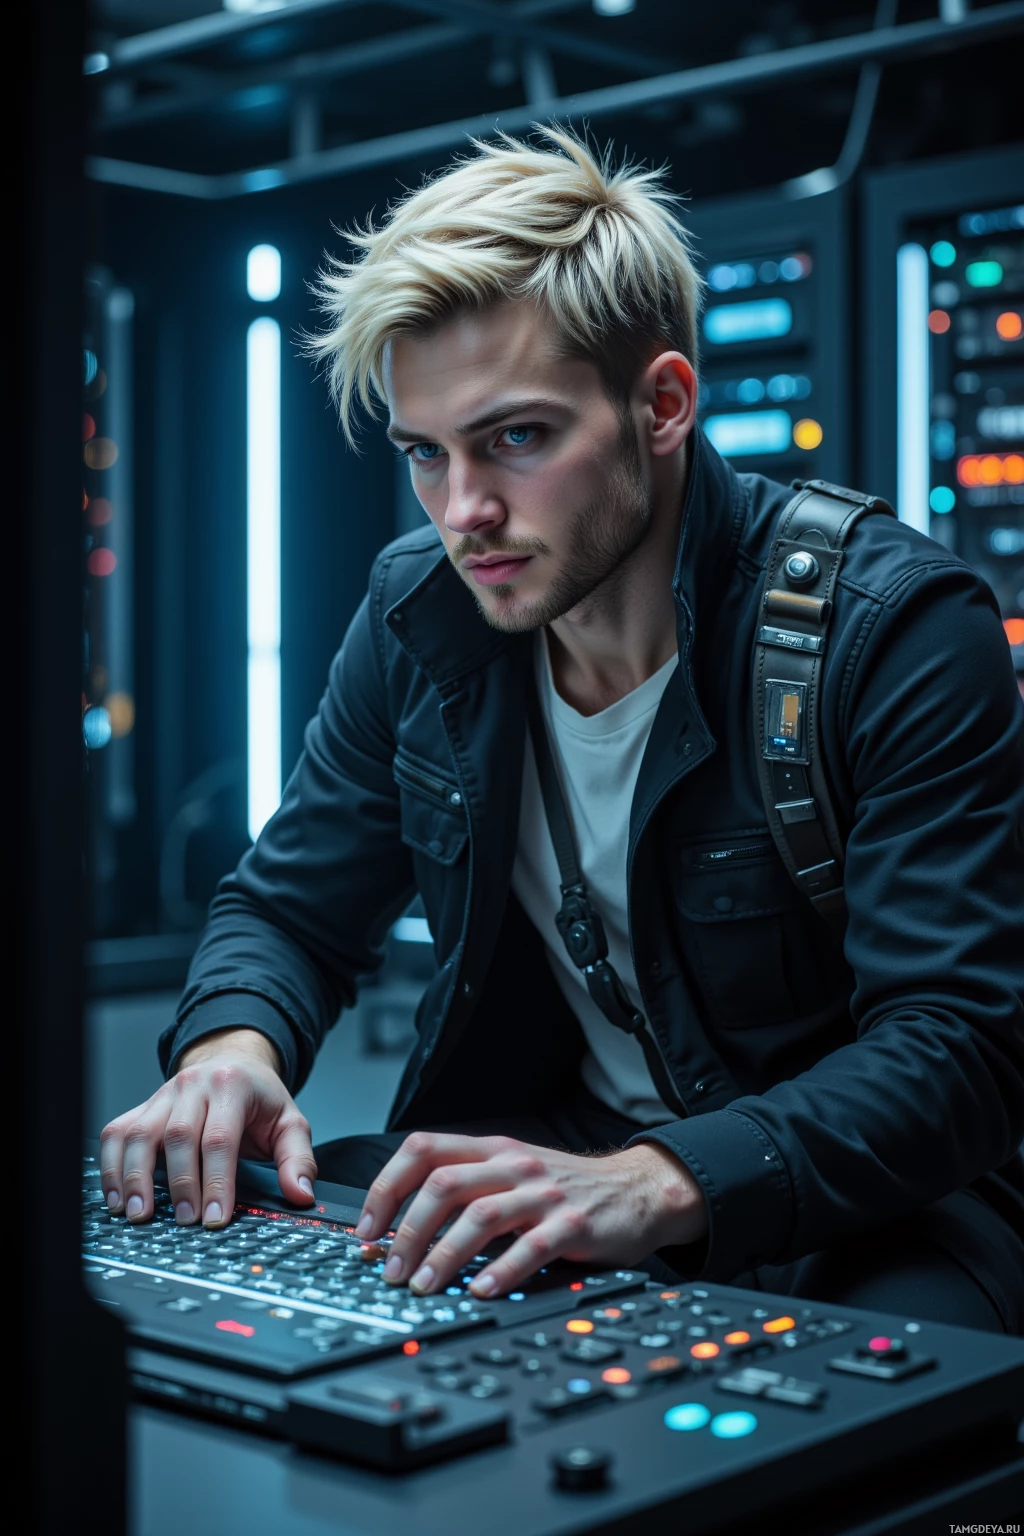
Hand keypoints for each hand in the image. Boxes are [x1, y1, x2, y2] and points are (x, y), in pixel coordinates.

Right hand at [99, 1028, 316, 1228]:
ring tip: (141, 1214)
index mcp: (233, 1086)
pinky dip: (112, 1166)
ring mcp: (162, 1095)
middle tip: (186, 1221)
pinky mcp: (142, 1107)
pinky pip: (116, 1133)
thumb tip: (299, 1195)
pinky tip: (118, 1197)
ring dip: (136, 1178)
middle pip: (178, 1136)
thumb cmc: (258, 1098)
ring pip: (139, 1134)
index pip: (220, 1138)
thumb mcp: (290, 1122)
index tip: (216, 1218)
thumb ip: (298, 1159)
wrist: (233, 1062)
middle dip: (181, 1184)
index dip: (217, 1182)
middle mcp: (193, 1086)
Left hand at [354, 1133, 707, 1298]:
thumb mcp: (513, 1173)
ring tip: (424, 1286)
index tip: (366, 1229)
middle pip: (443, 1185)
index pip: (423, 1150)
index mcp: (491, 1150)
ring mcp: (543, 1193)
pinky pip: (530, 1246)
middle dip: (407, 1230)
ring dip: (443, 1254)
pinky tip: (481, 1291)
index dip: (386, 1187)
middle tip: (390, 1270)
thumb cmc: (566, 1190)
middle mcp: (513, 1165)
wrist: (637, 1189)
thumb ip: (469, 1188)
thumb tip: (402, 1228)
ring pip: (480, 1215)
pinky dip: (501, 1270)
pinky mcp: (572, 1223)